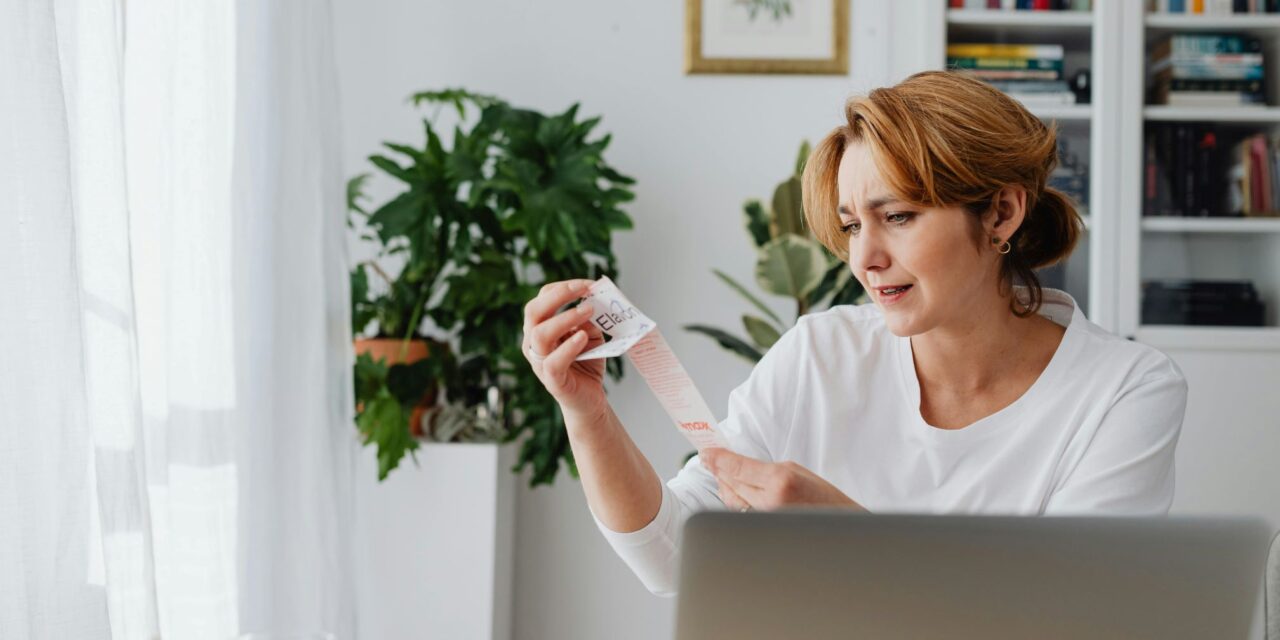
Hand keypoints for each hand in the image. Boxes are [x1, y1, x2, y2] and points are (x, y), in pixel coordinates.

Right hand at [522, 279, 608, 419]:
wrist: (590, 399)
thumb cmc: (587, 363)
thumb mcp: (590, 334)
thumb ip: (589, 318)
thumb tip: (595, 299)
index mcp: (540, 327)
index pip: (542, 298)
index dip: (563, 287)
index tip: (588, 284)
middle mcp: (533, 343)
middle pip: (533, 311)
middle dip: (558, 295)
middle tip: (584, 289)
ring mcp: (539, 362)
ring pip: (540, 334)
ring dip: (566, 318)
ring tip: (589, 310)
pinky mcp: (551, 380)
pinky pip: (552, 362)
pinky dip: (568, 346)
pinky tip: (583, 337)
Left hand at [701, 448, 863, 511]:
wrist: (841, 526)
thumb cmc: (823, 498)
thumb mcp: (796, 471)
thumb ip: (764, 468)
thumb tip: (735, 465)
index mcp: (780, 481)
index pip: (737, 467)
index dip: (718, 458)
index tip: (707, 452)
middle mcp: (769, 502)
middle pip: (730, 483)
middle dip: (718, 470)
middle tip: (709, 459)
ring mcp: (765, 520)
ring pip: (731, 500)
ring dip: (724, 485)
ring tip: (722, 474)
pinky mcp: (764, 531)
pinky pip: (740, 513)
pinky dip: (734, 501)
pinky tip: (734, 492)